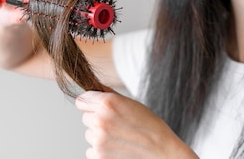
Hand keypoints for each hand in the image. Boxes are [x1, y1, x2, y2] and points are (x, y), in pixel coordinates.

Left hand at [75, 91, 197, 158]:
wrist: (161, 151)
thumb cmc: (150, 126)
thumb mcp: (130, 103)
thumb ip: (109, 96)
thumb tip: (92, 92)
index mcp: (107, 102)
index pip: (82, 100)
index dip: (89, 104)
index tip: (95, 108)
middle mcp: (100, 119)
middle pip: (85, 117)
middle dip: (96, 120)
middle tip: (116, 125)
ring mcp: (98, 139)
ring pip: (89, 134)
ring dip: (99, 136)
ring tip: (120, 137)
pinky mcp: (99, 155)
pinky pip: (90, 150)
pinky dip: (101, 150)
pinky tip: (117, 148)